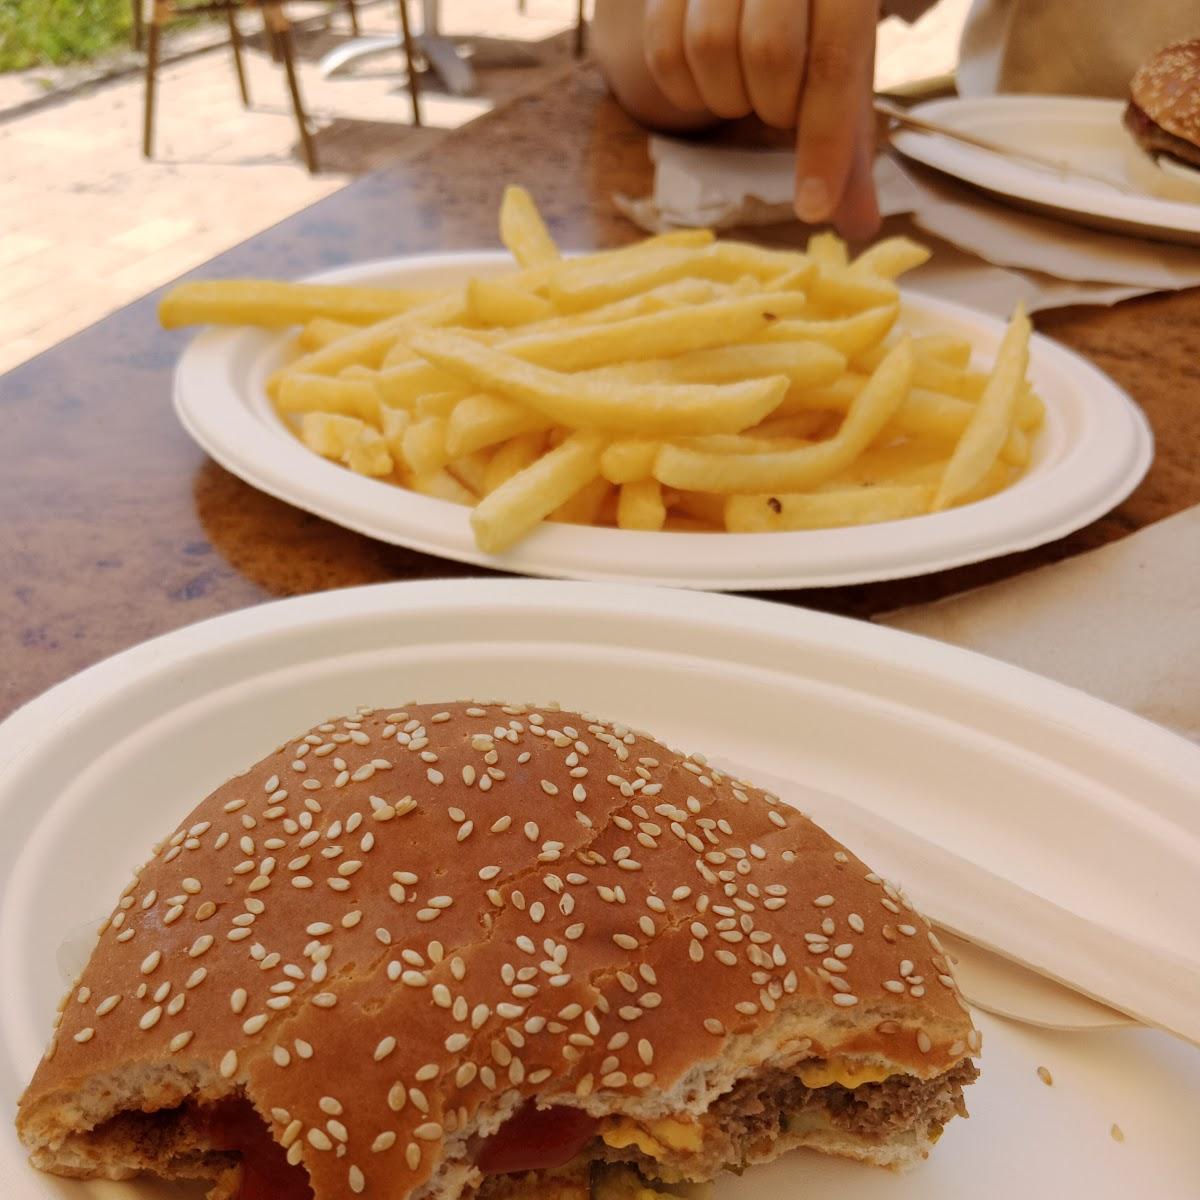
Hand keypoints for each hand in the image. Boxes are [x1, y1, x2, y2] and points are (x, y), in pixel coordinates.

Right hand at [641, 0, 880, 238]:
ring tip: (745, 86)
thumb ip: (850, 140)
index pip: (835, 60)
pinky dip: (684, 90)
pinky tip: (707, 81)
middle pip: (769, 52)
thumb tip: (859, 227)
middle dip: (773, 105)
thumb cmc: (813, 18)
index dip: (824, 141)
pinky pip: (662, 50)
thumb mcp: (844, 64)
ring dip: (727, 95)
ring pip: (708, 46)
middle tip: (779, 106)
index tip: (813, 208)